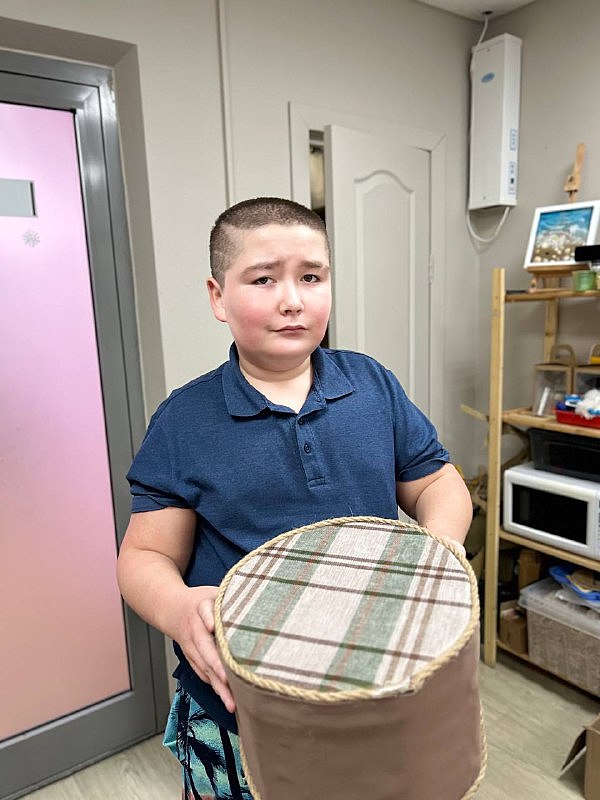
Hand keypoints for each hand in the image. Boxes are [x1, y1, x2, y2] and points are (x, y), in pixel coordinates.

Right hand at [172, 586, 234, 712]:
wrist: (171, 609)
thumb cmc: (200, 601)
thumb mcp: (213, 592)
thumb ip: (229, 597)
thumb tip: (254, 602)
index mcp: (201, 608)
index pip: (206, 613)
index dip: (211, 619)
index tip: (214, 628)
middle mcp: (194, 630)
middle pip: (205, 649)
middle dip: (217, 666)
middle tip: (228, 680)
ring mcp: (191, 647)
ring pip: (204, 668)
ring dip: (218, 686)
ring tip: (232, 703)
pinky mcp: (192, 658)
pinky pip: (203, 674)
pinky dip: (214, 687)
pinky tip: (227, 699)